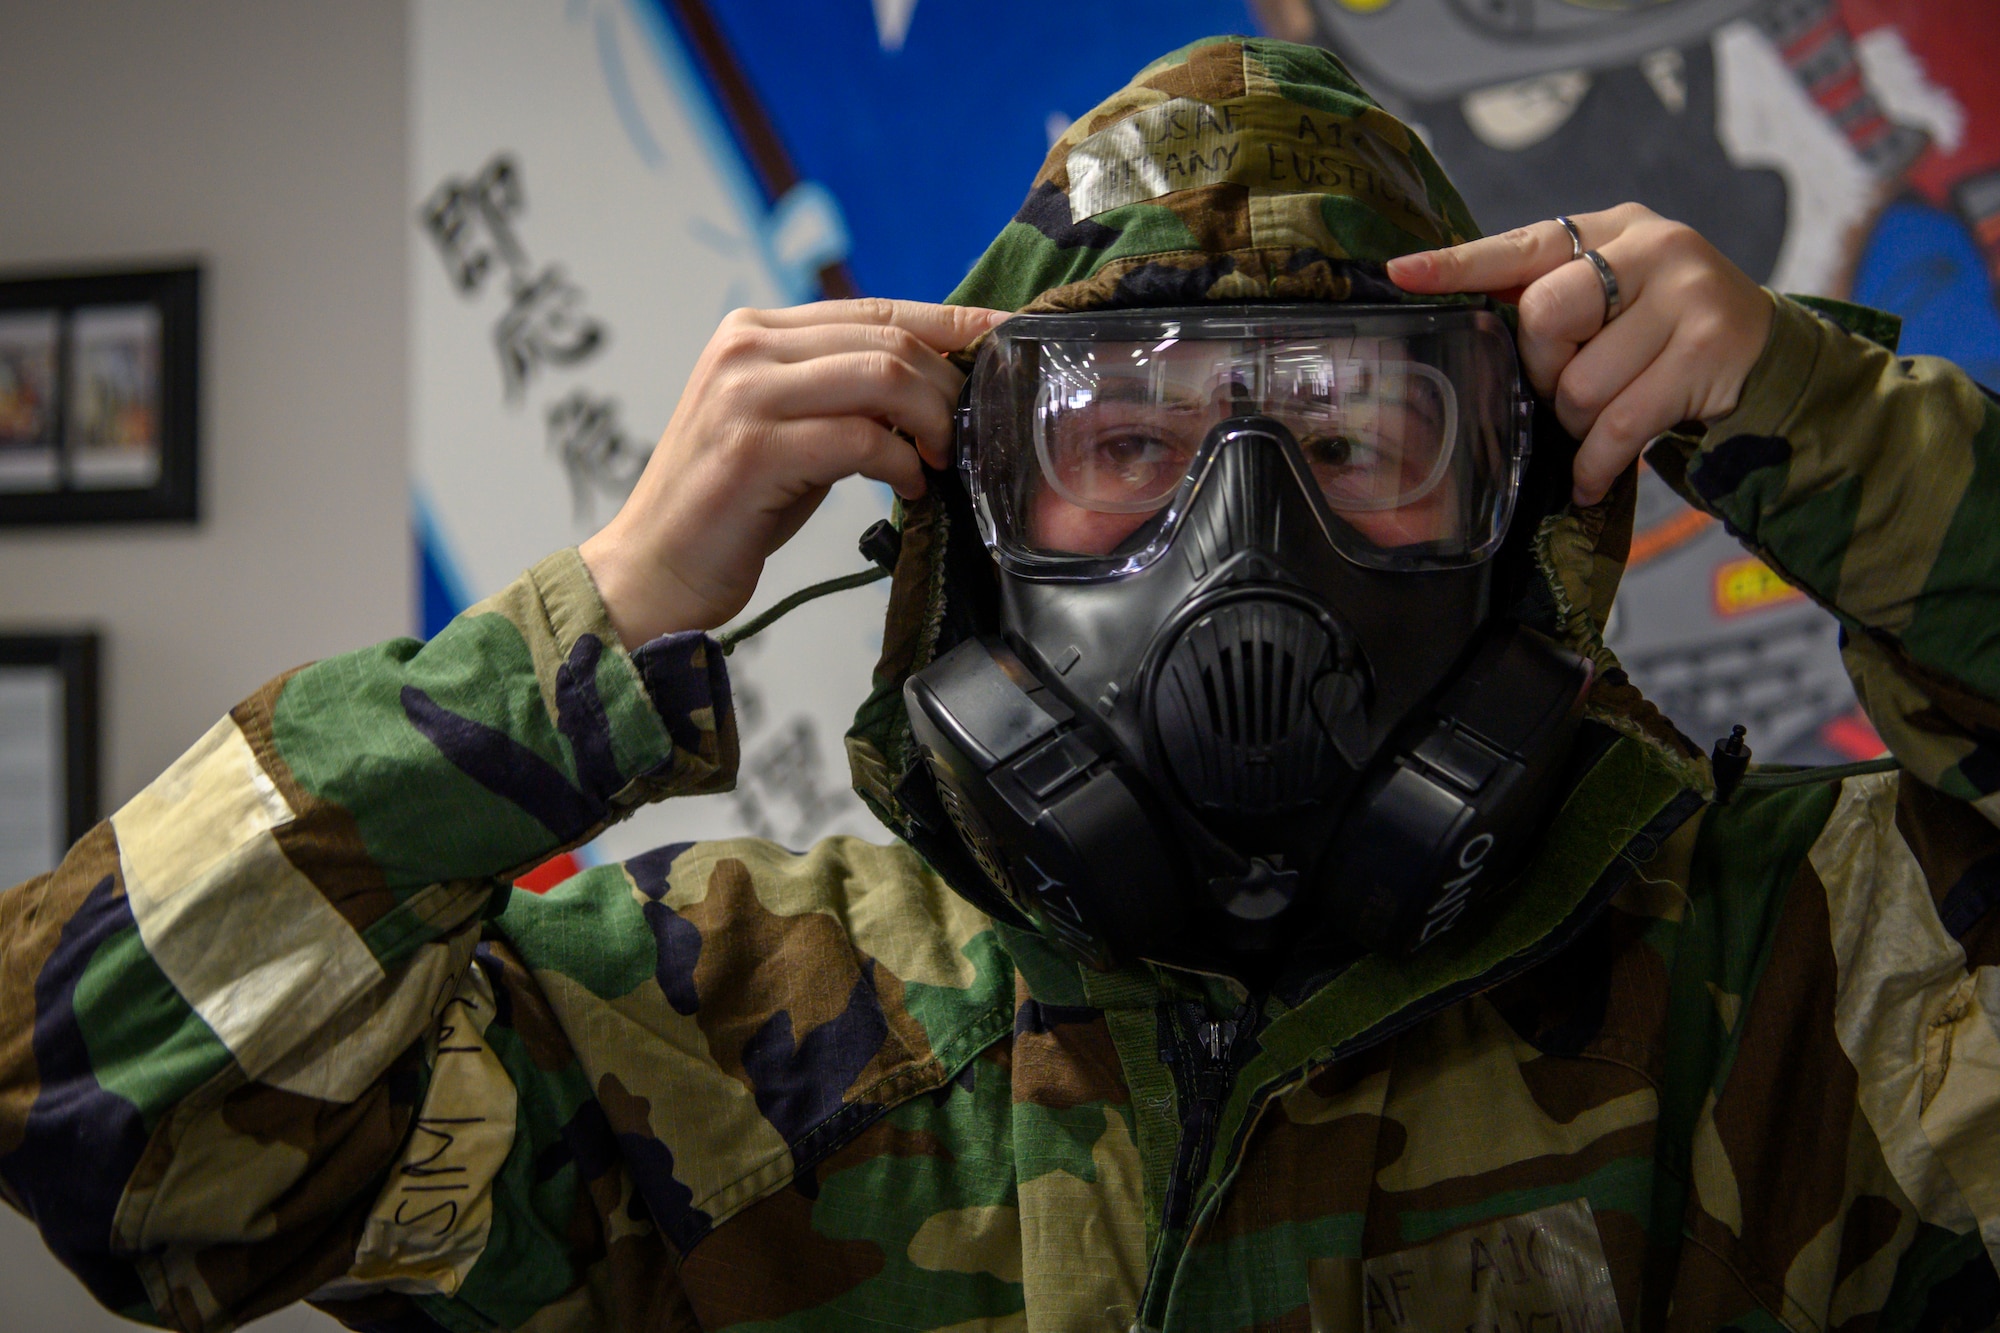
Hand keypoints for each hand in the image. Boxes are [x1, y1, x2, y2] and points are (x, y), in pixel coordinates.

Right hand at [579, 298, 1006, 648]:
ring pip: (881, 378)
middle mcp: (745, 348)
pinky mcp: (751, 449)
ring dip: (931, 423)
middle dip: (947, 389)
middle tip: (968, 437)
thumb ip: (845, 393)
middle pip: (887, 340)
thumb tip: (937, 382)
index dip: (952, 322)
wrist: (654, 568)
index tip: (1008, 336)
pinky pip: (860, 439)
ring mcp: (744, 394)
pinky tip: (907, 489)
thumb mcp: (792, 427)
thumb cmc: (733, 505)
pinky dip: (900, 465)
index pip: (876, 308)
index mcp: (754, 330)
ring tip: (940, 462)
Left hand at [1386, 203, 1773, 505]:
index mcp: (1613, 228)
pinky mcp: (1707, 354)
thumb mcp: (1610, 293)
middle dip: (1543, 370)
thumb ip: (1544, 290)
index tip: (1403, 273)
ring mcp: (1687, 298)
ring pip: (1580, 386)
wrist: (1765, 354)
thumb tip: (1450, 301)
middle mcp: (1653, 249)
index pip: (1523, 243)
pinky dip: (1595, 464)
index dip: (1460, 263)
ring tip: (1600, 416)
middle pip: (1545, 317)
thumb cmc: (1661, 328)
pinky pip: (1618, 427)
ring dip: (1577, 422)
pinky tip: (1591, 477)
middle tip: (1565, 384)